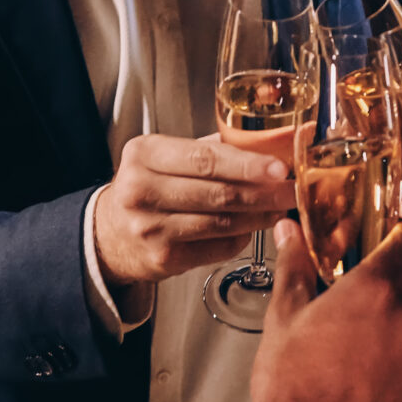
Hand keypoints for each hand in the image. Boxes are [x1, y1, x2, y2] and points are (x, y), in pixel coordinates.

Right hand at [91, 134, 293, 287]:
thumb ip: (212, 150)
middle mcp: (141, 190)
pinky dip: (242, 236)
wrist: (110, 233)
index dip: (247, 165)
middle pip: (218, 193)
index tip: (279, 168)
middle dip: (263, 192)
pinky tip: (255, 226)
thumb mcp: (166, 156)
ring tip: (280, 207)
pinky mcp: (163, 258)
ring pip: (221, 222)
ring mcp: (150, 228)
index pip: (206, 160)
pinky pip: (217, 246)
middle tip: (292, 189)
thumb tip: (270, 144)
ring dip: (259, 216)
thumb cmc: (148, 187)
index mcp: (145, 154)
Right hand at [249, 220, 401, 401]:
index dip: (399, 240)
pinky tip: (369, 377)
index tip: (389, 245)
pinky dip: (400, 363)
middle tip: (353, 310)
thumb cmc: (290, 382)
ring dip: (394, 329)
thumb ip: (295, 265)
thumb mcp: (284, 314)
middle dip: (386, 292)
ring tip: (357, 351)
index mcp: (373, 288)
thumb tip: (291, 231)